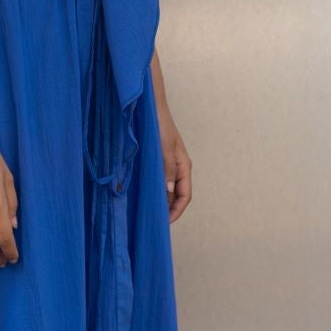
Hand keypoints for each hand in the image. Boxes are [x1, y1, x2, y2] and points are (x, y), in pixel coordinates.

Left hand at [156, 105, 192, 223]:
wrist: (151, 107)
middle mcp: (179, 168)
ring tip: (150, 213)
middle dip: (170, 210)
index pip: (185, 195)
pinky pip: (161, 181)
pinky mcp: (160, 162)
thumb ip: (167, 168)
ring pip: (169, 189)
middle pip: (178, 195)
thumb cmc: (159, 125)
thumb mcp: (164, 147)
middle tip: (155, 223)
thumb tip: (170, 189)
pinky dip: (156, 191)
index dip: (177, 211)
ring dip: (162, 201)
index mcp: (184, 166)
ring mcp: (170, 165)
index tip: (165, 223)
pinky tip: (145, 196)